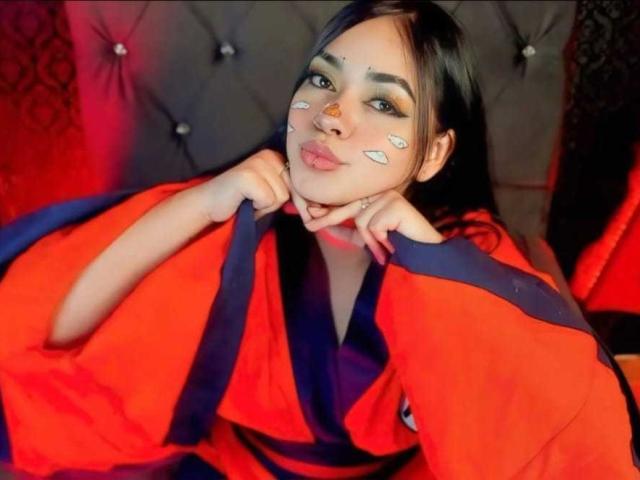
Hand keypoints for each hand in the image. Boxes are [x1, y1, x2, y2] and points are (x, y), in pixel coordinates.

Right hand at [200, 149, 289, 222]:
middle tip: (253, 199)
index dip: (283, 198)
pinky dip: (256, 208)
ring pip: (280, 197)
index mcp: (275, 157)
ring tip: (248, 200)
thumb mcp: (271, 193)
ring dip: (264, 206)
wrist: (211, 204)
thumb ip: (289, 191)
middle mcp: (267, 155)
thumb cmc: (243, 201)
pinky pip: (268, 200)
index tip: (264, 197)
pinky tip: (243, 201)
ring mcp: (257, 164)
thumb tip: (312, 204)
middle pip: (289, 191)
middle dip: (272, 203)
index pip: (297, 185)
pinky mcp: (247, 176)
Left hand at [303, 191, 443, 263]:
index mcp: (375, 197)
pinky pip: (373, 226)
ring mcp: (389, 197)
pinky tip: (392, 243)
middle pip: (350, 207)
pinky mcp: (394, 205)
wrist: (425, 252)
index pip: (348, 202)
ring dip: (370, 240)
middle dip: (329, 218)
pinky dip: (379, 240)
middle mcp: (382, 193)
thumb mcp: (369, 236)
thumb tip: (324, 225)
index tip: (309, 214)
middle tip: (309, 224)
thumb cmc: (397, 243)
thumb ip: (351, 229)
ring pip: (361, 221)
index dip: (329, 210)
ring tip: (384, 249)